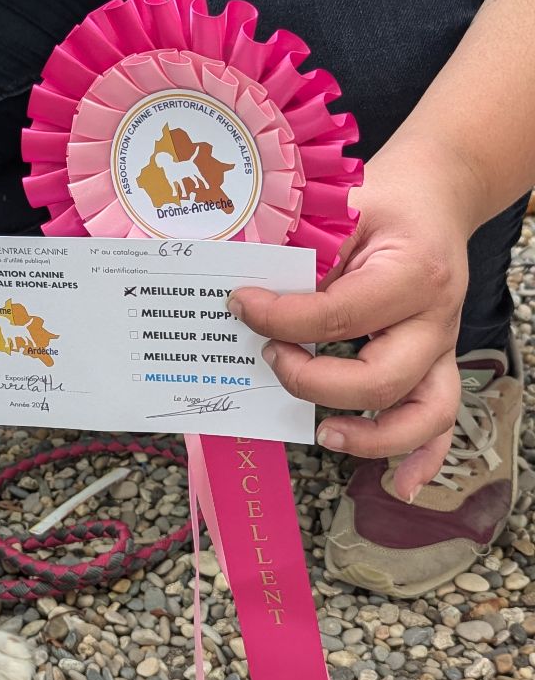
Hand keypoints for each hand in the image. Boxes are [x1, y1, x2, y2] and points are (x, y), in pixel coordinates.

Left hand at [229, 141, 470, 499]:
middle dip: (311, 382)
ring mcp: (440, 348)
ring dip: (371, 436)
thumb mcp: (342, 211)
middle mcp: (435, 319)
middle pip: (379, 379)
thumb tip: (242, 300)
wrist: (436, 194)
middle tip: (269, 359)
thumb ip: (302, 255)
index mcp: (412, 274)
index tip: (239, 304)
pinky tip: (400, 485)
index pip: (337, 316)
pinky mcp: (436, 364)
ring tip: (323, 436)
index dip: (279, 319)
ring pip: (423, 413)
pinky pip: (441, 420)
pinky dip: (422, 456)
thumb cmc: (382, 202)